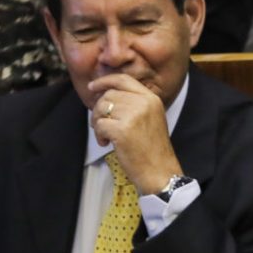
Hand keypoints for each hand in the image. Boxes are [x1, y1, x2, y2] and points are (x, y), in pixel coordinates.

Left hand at [89, 73, 183, 194]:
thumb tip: (105, 94)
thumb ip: (134, 104)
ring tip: (106, 136)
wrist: (160, 171)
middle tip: (101, 125)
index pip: (123, 80)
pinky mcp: (122, 130)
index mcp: (151, 99)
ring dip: (98, 123)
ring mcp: (133, 116)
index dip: (104, 81)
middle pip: (109, 95)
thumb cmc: (152, 150)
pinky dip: (99, 135)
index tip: (92, 88)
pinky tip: (107, 144)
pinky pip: (99, 124)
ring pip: (101, 108)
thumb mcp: (151, 118)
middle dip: (99, 110)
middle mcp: (143, 103)